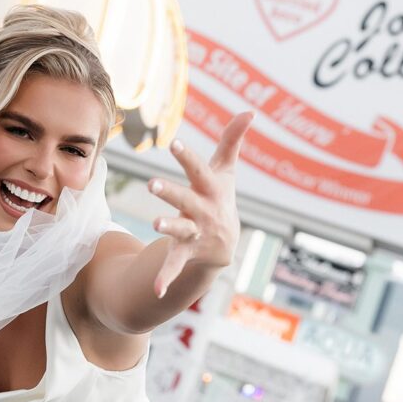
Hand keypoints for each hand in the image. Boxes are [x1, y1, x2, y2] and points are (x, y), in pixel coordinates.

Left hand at [149, 112, 252, 297]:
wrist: (225, 244)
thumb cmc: (220, 196)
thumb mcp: (225, 169)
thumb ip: (232, 139)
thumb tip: (251, 110)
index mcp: (209, 189)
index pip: (197, 169)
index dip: (186, 156)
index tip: (173, 143)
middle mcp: (203, 210)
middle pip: (185, 199)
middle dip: (170, 192)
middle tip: (151, 184)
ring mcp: (195, 233)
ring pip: (180, 229)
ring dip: (169, 227)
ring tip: (155, 225)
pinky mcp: (186, 252)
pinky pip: (175, 265)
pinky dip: (166, 278)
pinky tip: (156, 291)